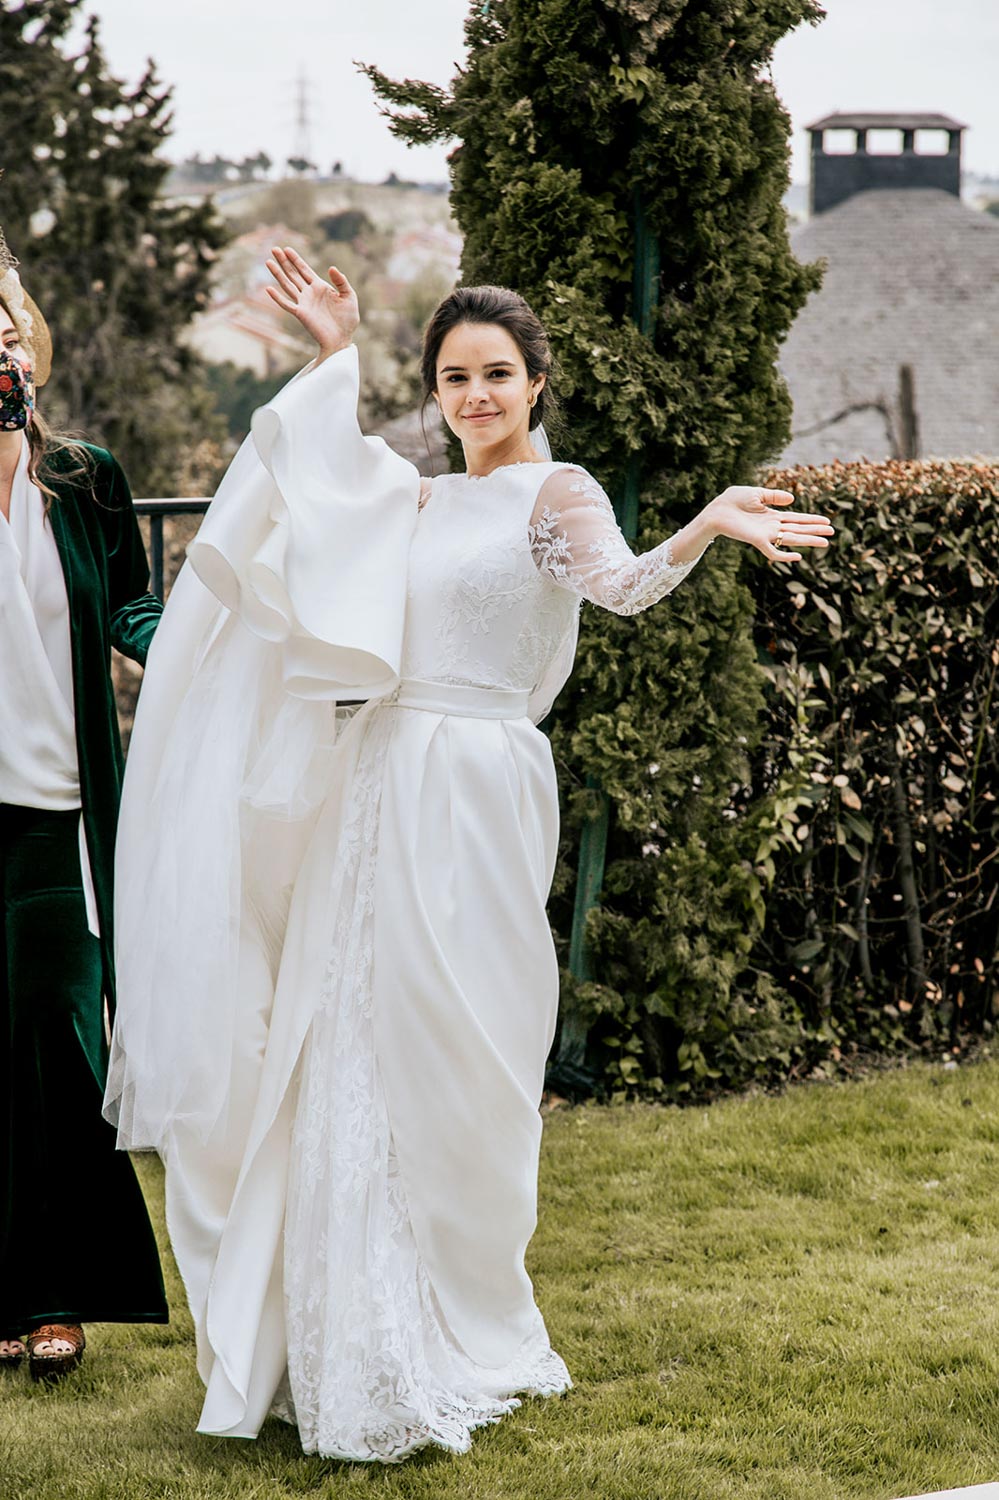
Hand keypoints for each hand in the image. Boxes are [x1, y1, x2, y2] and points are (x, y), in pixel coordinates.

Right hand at [264, 247, 359, 359]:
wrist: (342, 339)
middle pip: (293, 274)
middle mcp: (309, 293)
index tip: (287, 249)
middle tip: (274, 249)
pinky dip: (277, 298)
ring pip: (288, 285)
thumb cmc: (347, 320)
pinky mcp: (301, 314)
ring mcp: (304, 303)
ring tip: (268, 262)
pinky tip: (268, 289)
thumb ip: (341, 281)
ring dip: (278, 274)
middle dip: (284, 261)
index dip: (296, 259)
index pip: (305, 270)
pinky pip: (287, 304)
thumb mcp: (349, 296)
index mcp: (320, 287)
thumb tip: (331, 268)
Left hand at [705, 485, 834, 562]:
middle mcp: (771, 527)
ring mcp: (765, 535)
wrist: (716, 510)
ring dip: (808, 541)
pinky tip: (798, 557)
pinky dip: (784, 555)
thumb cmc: (733, 501)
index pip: (796, 519)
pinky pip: (773, 552)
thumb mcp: (757, 493)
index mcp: (772, 516)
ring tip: (825, 543)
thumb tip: (793, 500)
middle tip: (832, 533)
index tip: (827, 522)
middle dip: (815, 531)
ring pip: (791, 539)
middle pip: (798, 530)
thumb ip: (774, 496)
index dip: (811, 520)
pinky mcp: (757, 540)